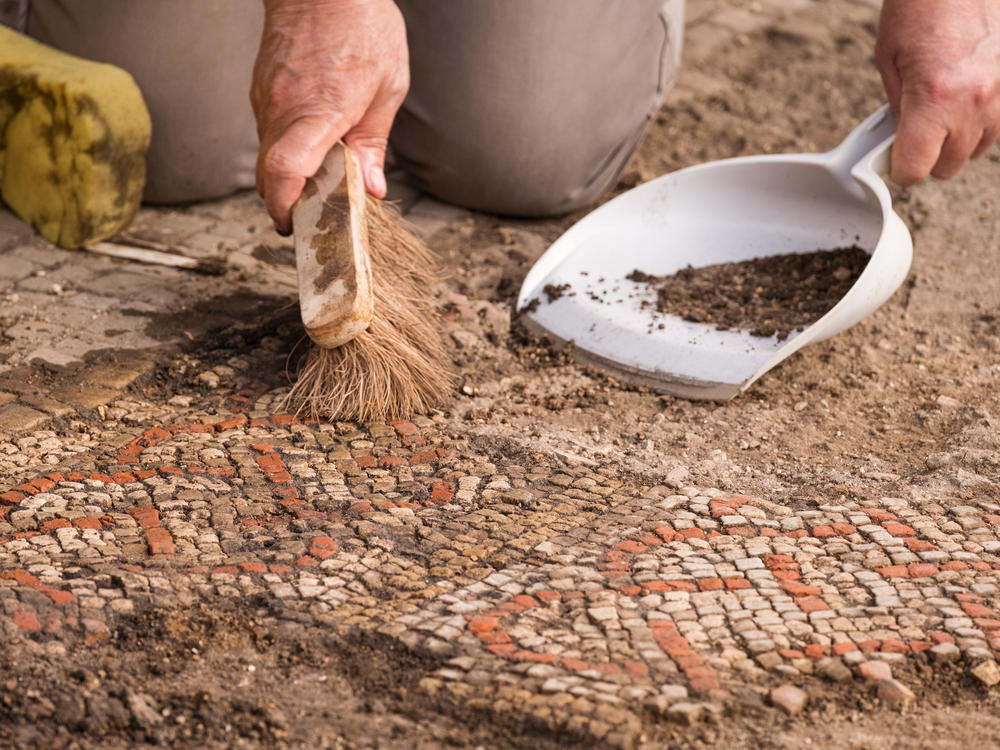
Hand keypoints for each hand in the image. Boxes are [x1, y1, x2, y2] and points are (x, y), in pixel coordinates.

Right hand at [251, 0, 408, 232]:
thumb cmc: (362, 25)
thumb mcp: (389, 86)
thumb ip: (375, 143)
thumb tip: (372, 189)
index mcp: (320, 110)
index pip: (287, 170)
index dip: (286, 206)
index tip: (296, 225)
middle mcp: (283, 108)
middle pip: (269, 175)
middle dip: (285, 206)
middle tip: (309, 221)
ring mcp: (266, 99)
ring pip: (266, 157)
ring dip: (286, 180)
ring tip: (315, 189)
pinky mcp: (261, 90)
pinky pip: (268, 134)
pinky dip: (284, 154)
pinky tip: (310, 153)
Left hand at [875, 0, 999, 185]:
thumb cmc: (921, 6)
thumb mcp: (889, 60)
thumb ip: (897, 109)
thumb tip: (898, 141)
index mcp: (934, 100)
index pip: (916, 169)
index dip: (900, 167)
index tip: (894, 158)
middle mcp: (974, 102)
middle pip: (948, 166)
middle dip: (928, 152)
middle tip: (916, 126)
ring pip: (976, 148)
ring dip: (957, 137)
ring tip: (943, 103)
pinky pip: (997, 123)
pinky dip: (980, 117)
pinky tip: (965, 93)